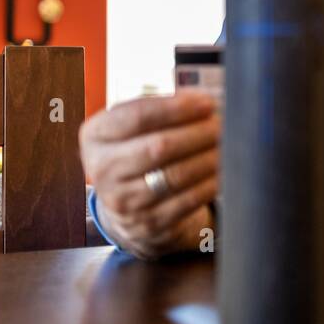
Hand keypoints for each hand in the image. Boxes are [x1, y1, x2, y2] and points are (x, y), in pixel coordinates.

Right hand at [79, 89, 219, 259]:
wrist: (126, 204)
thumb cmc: (136, 151)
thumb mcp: (133, 127)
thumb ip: (160, 109)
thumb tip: (202, 100)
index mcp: (95, 136)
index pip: (136, 116)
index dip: (176, 108)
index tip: (206, 102)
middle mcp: (103, 169)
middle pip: (159, 147)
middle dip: (198, 133)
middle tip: (222, 125)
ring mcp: (123, 200)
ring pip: (176, 175)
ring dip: (209, 157)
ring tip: (227, 145)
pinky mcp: (148, 223)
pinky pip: (187, 200)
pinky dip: (210, 183)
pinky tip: (223, 170)